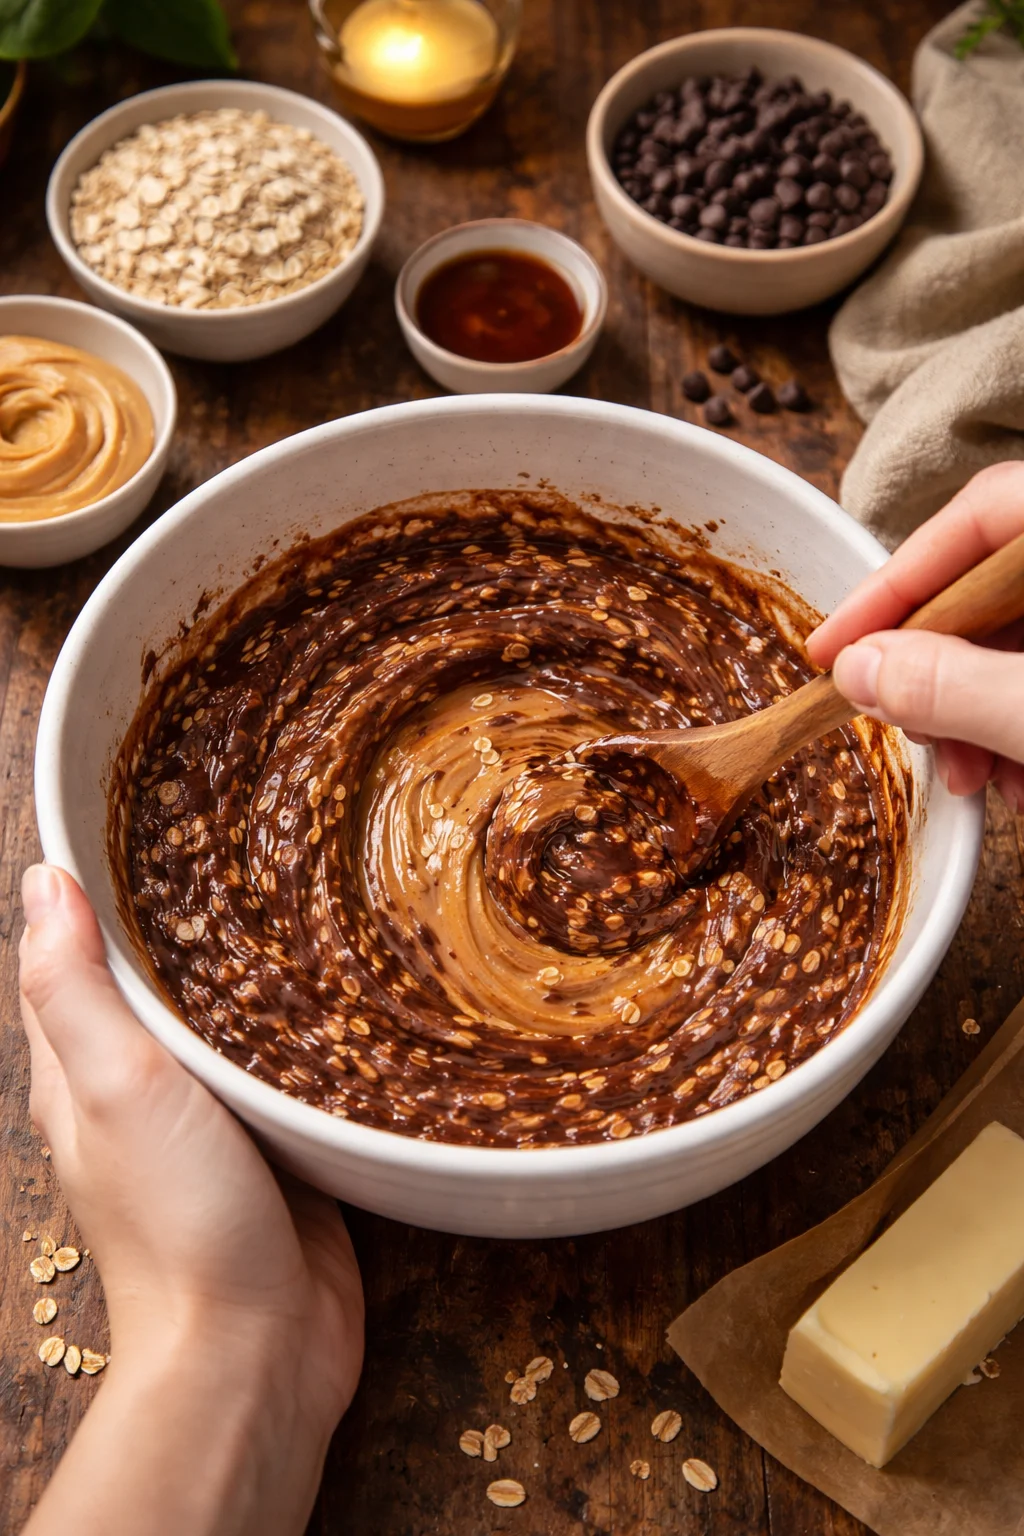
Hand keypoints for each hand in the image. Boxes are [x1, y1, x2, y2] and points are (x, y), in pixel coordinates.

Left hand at [19, 864, 363, 1535]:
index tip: (143, 815)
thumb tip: (43, 881)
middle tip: (245, 835)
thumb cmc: (178, 1220)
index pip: (74, 959)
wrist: (258, 1346)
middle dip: (188, 915)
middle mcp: (143, 1088)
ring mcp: (214, 1117)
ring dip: (253, 965)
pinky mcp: (279, 1140)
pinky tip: (338, 981)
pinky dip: (302, 1021)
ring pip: (228, 1018)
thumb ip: (76, 989)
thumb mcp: (116, 1087)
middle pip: (158, 982)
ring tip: (302, 886)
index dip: (93, 891)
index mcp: (85, 1071)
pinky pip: (285, 1062)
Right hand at [807, 462, 1023, 810]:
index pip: (977, 514)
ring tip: (975, 778)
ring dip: (977, 713)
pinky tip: (1016, 780)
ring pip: (1021, 642)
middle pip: (992, 587)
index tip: (833, 652)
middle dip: (940, 670)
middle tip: (907, 729)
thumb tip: (863, 672)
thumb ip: (954, 685)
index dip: (895, 584)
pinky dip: (1020, 727)